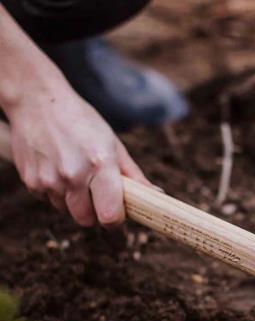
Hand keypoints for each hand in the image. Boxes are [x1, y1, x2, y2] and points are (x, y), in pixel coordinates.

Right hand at [7, 83, 150, 226]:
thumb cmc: (82, 122)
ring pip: (66, 211)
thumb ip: (133, 175)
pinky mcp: (30, 181)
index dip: (115, 220)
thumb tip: (157, 196)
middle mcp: (74, 175)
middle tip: (95, 192)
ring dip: (72, 201)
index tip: (117, 214)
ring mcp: (49, 179)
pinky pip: (48, 201)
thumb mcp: (113, 144)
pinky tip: (55, 168)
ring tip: (73, 173)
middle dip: (94, 212)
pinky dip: (54, 192)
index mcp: (100, 164)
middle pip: (87, 220)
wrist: (37, 100)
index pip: (110, 215)